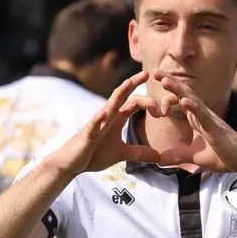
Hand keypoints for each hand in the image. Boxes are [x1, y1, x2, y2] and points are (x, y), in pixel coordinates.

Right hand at [46, 71, 164, 174]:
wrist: (71, 164)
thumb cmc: (94, 155)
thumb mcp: (121, 154)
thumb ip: (139, 153)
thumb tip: (159, 157)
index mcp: (117, 118)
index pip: (134, 102)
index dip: (149, 101)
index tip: (164, 105)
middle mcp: (107, 116)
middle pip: (122, 96)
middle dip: (134, 83)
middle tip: (148, 73)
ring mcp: (97, 124)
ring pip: (109, 104)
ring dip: (118, 93)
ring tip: (128, 82)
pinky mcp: (87, 135)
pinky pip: (93, 125)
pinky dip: (98, 119)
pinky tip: (103, 114)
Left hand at [154, 72, 236, 173]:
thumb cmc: (223, 156)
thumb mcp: (195, 157)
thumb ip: (178, 155)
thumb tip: (160, 160)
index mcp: (198, 119)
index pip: (182, 100)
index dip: (169, 93)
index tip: (154, 89)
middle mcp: (203, 115)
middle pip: (185, 94)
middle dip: (171, 82)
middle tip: (155, 72)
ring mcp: (210, 120)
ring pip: (193, 100)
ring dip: (178, 90)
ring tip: (165, 81)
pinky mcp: (216, 129)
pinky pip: (203, 116)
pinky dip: (193, 108)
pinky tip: (184, 101)